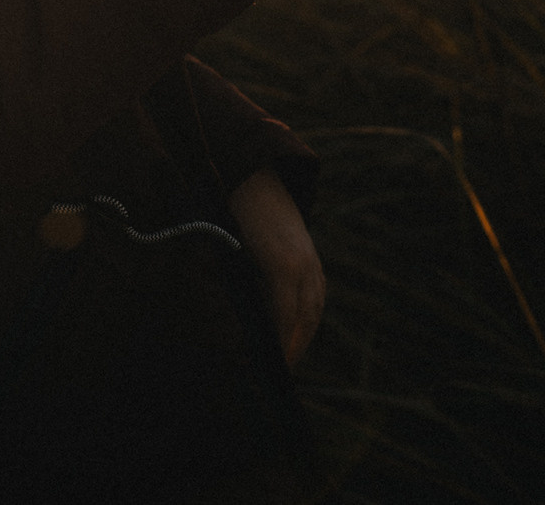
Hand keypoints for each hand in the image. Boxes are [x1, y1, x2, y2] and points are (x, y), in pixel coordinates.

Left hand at [228, 169, 323, 365]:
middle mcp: (303, 263)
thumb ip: (237, 286)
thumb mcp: (227, 251)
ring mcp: (311, 258)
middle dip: (294, 346)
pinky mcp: (311, 255)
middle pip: (304, 317)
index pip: (284, 317)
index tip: (273, 366)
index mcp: (282, 264)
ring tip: (291, 357)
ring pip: (314, 307)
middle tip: (281, 371)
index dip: (280, 344)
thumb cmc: (229, 212)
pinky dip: (309, 316)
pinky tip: (300, 330)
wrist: (253, 173)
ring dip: (304, 334)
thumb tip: (243, 323)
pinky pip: (316, 294)